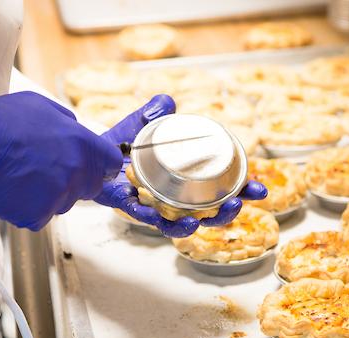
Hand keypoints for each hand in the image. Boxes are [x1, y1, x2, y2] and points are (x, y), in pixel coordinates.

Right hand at [0, 91, 121, 230]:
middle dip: (77, 179)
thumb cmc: (0, 123)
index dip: (103, 163)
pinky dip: (32, 207)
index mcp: (81, 145)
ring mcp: (58, 196)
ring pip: (66, 202)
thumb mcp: (41, 106)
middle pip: (91, 186)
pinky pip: (43, 215)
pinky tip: (17, 190)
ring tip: (27, 176)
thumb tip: (78, 131)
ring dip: (53, 193)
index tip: (95, 165)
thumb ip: (68, 122)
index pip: (111, 163)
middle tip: (50, 169)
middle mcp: (75, 173)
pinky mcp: (38, 215)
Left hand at [93, 95, 267, 237]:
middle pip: (208, 212)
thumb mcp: (140, 124)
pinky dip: (163, 220)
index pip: (219, 185)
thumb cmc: (119, 142)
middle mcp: (173, 196)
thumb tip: (166, 103)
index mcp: (184, 176)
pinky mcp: (133, 208)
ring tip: (208, 218)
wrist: (89, 153)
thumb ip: (154, 112)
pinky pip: (150, 218)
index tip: (259, 189)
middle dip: (226, 211)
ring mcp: (155, 205)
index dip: (241, 189)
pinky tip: (180, 220)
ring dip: (199, 222)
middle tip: (237, 203)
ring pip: (183, 223)